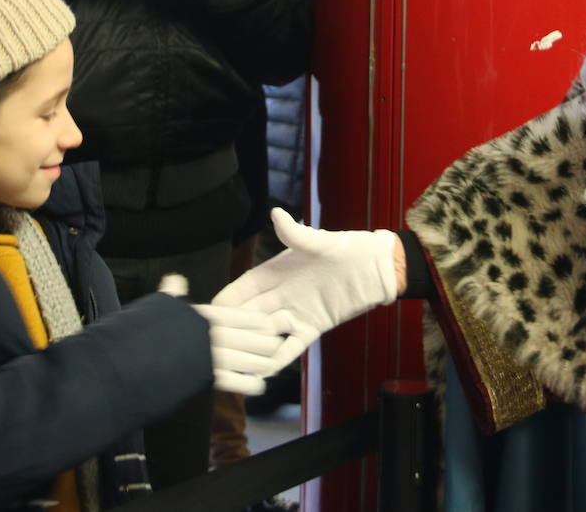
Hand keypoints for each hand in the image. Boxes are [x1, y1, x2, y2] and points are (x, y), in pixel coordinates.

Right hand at [156, 274, 287, 396]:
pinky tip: (256, 386)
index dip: (260, 323)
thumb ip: (174, 292)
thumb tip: (174, 278)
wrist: (138, 359)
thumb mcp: (165, 306)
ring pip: (254, 361)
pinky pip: (242, 383)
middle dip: (268, 344)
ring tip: (268, 367)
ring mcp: (217, 358)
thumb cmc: (151, 330)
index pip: (248, 316)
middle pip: (257, 339)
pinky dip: (252, 385)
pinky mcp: (213, 379)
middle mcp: (217, 335)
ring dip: (263, 365)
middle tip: (275, 347)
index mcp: (211, 316)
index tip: (268, 326)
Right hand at [211, 209, 397, 374]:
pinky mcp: (313, 327)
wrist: (377, 268)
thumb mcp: (322, 242)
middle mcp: (282, 294)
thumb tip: (277, 214)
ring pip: (266, 332)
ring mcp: (296, 312)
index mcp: (277, 271)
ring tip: (233, 364)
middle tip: (212, 345)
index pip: (244, 287)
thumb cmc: (349, 248)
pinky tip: (262, 372)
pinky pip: (291, 346)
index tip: (208, 312)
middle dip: (232, 328)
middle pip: (250, 313)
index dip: (227, 300)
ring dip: (252, 346)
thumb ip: (297, 235)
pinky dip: (278, 358)